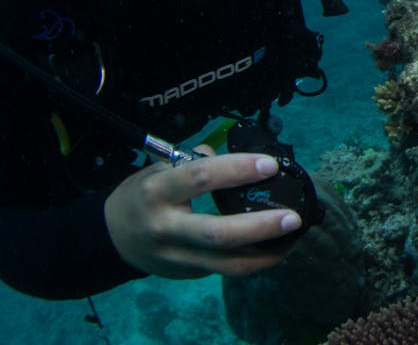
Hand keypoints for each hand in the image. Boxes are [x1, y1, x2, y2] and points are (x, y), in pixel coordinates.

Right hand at [103, 146, 303, 278]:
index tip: (270, 165)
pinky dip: (254, 261)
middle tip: (293, 218)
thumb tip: (237, 155)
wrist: (111, 236)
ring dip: (265, 253)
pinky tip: (275, 248)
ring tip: (294, 237)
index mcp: (158, 191)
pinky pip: (225, 270)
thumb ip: (196, 162)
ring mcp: (176, 256)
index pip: (201, 178)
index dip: (238, 170)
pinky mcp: (186, 273)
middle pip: (218, 233)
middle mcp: (166, 227)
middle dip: (260, 227)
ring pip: (226, 263)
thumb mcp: (158, 170)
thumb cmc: (143, 195)